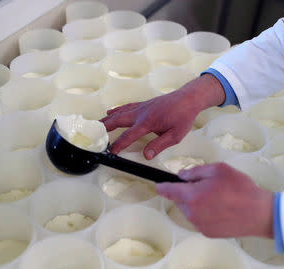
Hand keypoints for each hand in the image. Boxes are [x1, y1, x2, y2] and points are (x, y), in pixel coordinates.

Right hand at [101, 74, 224, 158]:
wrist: (188, 98)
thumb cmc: (183, 116)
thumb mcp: (175, 135)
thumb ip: (159, 145)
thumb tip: (146, 155)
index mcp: (148, 122)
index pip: (129, 135)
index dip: (118, 145)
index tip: (111, 152)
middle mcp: (141, 113)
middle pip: (118, 121)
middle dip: (105, 128)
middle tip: (94, 134)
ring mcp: (141, 107)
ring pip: (119, 113)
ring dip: (107, 119)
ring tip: (96, 125)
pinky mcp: (143, 104)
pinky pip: (126, 107)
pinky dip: (116, 110)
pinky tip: (110, 112)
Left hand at [156, 163, 273, 237]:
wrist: (260, 213)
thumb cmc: (240, 189)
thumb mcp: (218, 170)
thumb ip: (195, 171)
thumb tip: (182, 175)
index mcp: (192, 196)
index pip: (169, 191)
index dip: (162, 186)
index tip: (158, 185)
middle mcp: (192, 213)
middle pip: (181, 200)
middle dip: (189, 192)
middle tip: (209, 186)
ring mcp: (199, 225)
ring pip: (191, 210)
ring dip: (198, 203)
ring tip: (219, 198)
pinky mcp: (208, 233)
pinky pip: (200, 219)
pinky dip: (206, 213)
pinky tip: (222, 208)